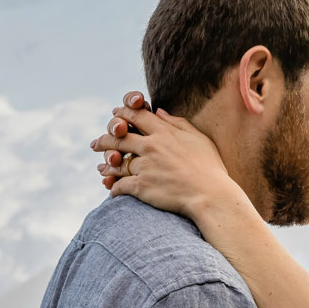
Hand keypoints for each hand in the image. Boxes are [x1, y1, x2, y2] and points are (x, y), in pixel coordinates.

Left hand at [91, 91, 241, 219]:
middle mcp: (151, 146)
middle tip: (97, 144)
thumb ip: (177, 123)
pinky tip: (112, 190)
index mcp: (164, 132)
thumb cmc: (210, 168)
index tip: (116, 116)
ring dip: (107, 165)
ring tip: (101, 169)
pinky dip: (114, 188)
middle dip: (105, 139)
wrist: (211, 196)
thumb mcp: (198, 139)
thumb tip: (159, 112)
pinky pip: (120, 185)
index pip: (136, 115)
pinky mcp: (141, 186)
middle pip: (119, 137)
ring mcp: (145, 166)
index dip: (123, 113)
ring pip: (116, 162)